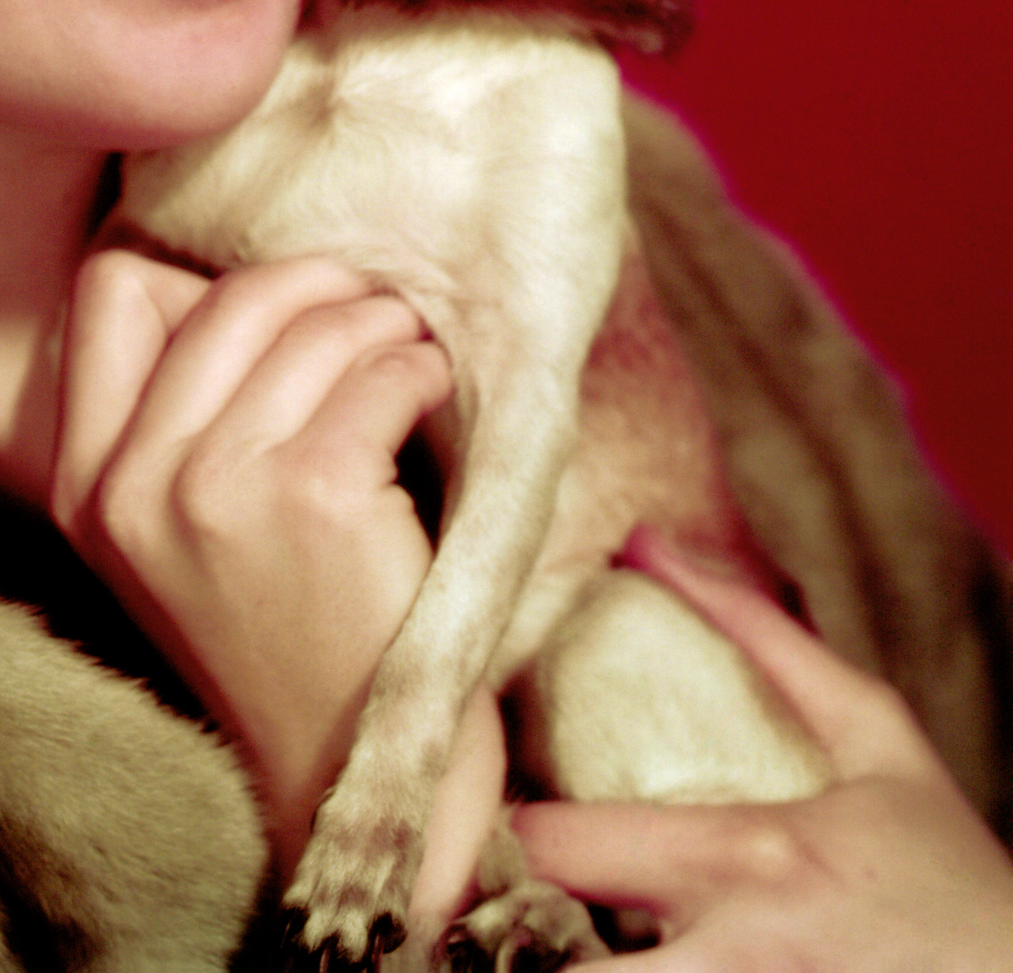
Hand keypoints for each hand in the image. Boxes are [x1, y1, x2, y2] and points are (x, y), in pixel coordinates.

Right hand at [51, 246, 487, 879]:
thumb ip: (166, 425)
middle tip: (367, 312)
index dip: (195, 287)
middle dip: (314, 287)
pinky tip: (429, 397)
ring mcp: (218, 493)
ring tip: (408, 356)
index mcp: (83, 489)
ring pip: (310, 324)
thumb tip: (242, 285)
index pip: (107, 290)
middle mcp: (132, 486)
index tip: (266, 332)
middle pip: (225, 295)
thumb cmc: (282, 644)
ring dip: (380, 325)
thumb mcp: (170, 540)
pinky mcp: (316, 500)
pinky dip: (418, 368)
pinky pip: (379, 374)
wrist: (348, 790)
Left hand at [514, 529, 1012, 969]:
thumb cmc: (955, 880)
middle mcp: (735, 959)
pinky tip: (636, 971)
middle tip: (516, 916)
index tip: (520, 828)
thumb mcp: (880, 744)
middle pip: (554, 968)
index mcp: (749, 859)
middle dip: (522, 941)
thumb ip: (764, 637)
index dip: (518, 839)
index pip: (558, 848)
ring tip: (567, 947)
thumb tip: (650, 541)